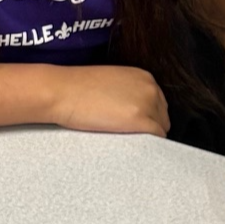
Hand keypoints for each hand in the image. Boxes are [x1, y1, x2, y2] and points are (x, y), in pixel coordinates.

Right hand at [48, 65, 169, 136]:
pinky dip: (147, 145)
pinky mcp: (139, 120)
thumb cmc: (77, 88)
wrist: (61, 91)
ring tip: (127, 142)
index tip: (135, 126)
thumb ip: (129, 94)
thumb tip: (134, 111)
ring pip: (161, 130)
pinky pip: (156, 139)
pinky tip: (131, 146)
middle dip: (150, 128)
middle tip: (130, 136)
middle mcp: (150, 88)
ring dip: (147, 137)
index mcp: (144, 77)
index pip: (159, 104)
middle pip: (163, 118)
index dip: (148, 118)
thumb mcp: (111, 83)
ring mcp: (147, 104)